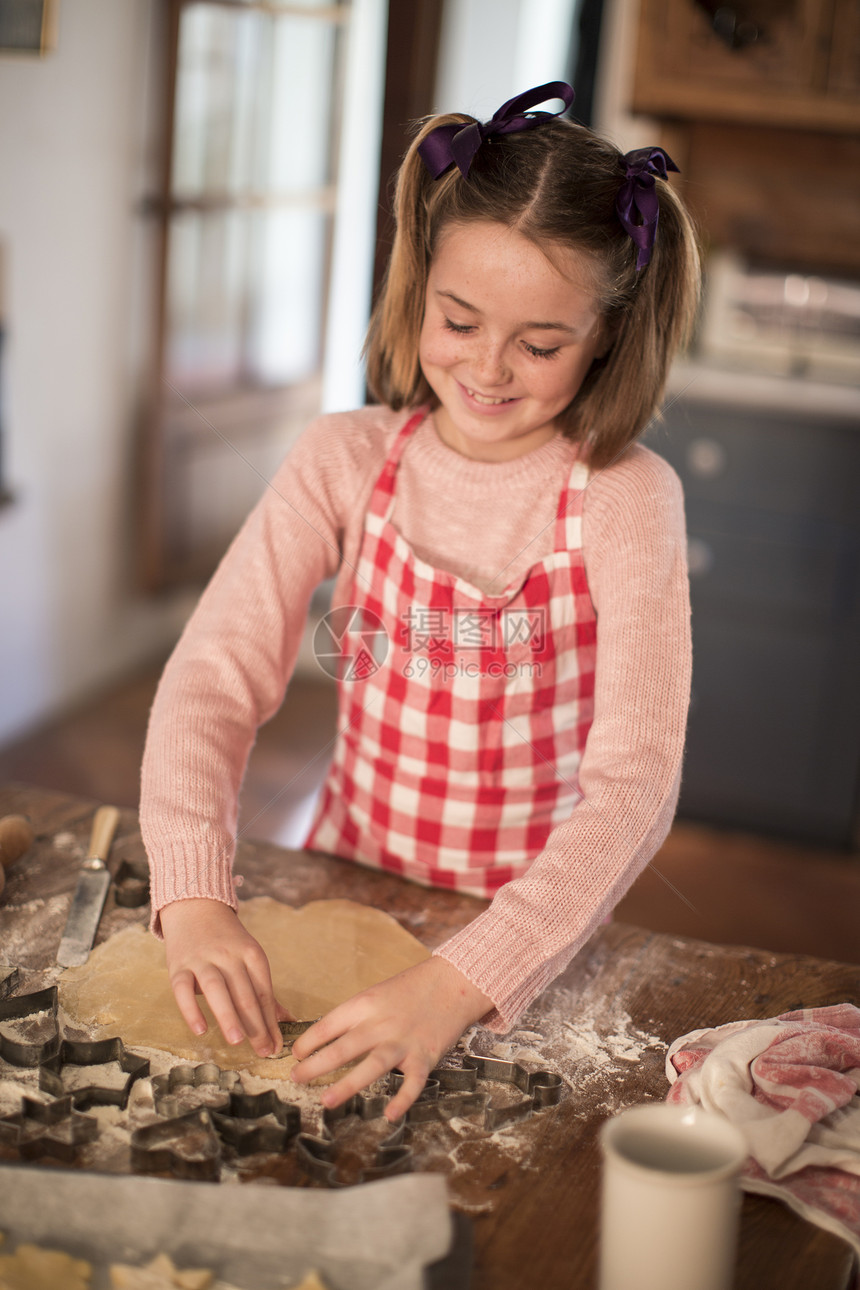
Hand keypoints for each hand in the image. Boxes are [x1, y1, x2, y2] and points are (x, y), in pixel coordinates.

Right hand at [160, 898, 291, 1057]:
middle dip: (256, 1025)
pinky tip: (200, 1030)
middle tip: (264, 1051)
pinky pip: (183, 989)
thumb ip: (263, 991)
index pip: (264, 991)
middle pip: (245, 993)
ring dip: (228, 1015)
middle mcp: (229, 955)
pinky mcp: (179, 965)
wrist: (195, 907)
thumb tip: (287, 1020)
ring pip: (217, 989)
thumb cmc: (226, 941)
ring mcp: (202, 959)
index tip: (277, 1046)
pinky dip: (191, 1009)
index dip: (271, 1020)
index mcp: (252, 953)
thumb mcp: (249, 958)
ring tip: (238, 1040)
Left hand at [289, 956, 492, 1118]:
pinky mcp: (425, 1056)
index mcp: (366, 1004)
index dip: (309, 1041)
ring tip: (326, 1101)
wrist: (453, 983)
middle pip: (344, 1047)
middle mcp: (382, 1023)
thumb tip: (324, 1040)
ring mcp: (404, 1041)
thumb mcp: (376, 995)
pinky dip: (402, 1099)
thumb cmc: (410, 990)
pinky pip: (412, 1082)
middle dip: (316, 1065)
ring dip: (348, 1085)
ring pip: (373, 1065)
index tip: (296, 1055)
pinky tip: (389, 1115)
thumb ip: (355, 1017)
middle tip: (296, 1079)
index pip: (329, 1024)